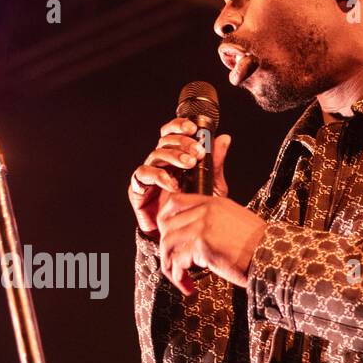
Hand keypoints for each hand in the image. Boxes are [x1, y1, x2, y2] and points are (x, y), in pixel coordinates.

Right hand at [129, 119, 230, 235]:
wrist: (180, 236)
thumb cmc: (193, 209)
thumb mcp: (211, 185)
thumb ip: (215, 163)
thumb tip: (224, 138)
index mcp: (175, 156)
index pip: (173, 133)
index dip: (180, 126)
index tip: (194, 128)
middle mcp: (160, 162)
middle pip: (165, 141)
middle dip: (182, 143)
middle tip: (197, 152)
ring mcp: (148, 174)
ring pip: (156, 154)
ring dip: (173, 157)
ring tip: (189, 165)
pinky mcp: (138, 188)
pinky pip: (144, 174)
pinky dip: (159, 176)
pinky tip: (173, 184)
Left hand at [157, 192, 266, 294]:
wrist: (273, 255)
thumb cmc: (259, 245)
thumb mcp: (234, 221)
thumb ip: (213, 221)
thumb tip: (192, 236)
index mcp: (212, 203)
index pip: (174, 203)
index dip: (164, 222)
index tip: (167, 238)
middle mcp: (205, 211)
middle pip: (165, 225)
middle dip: (166, 248)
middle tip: (174, 264)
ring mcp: (202, 226)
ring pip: (167, 244)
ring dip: (170, 266)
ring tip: (181, 279)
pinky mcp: (202, 245)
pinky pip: (177, 262)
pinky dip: (178, 278)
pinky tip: (188, 287)